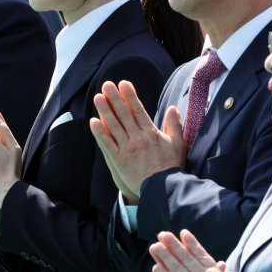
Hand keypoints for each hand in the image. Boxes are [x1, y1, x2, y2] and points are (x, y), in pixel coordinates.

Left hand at [89, 80, 184, 204]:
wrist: (164, 188)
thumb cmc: (171, 166)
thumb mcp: (178, 143)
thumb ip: (174, 125)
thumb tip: (173, 108)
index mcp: (151, 132)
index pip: (138, 110)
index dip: (130, 96)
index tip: (123, 83)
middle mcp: (137, 138)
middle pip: (124, 114)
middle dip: (115, 98)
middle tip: (107, 85)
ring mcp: (127, 148)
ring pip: (114, 126)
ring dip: (105, 111)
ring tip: (98, 97)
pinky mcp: (119, 160)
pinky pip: (107, 144)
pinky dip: (100, 133)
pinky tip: (93, 122)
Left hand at [149, 230, 240, 271]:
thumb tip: (223, 264)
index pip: (201, 255)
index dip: (192, 243)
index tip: (183, 233)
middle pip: (185, 258)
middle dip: (173, 245)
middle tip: (162, 234)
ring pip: (176, 268)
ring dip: (164, 257)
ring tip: (155, 246)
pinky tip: (156, 267)